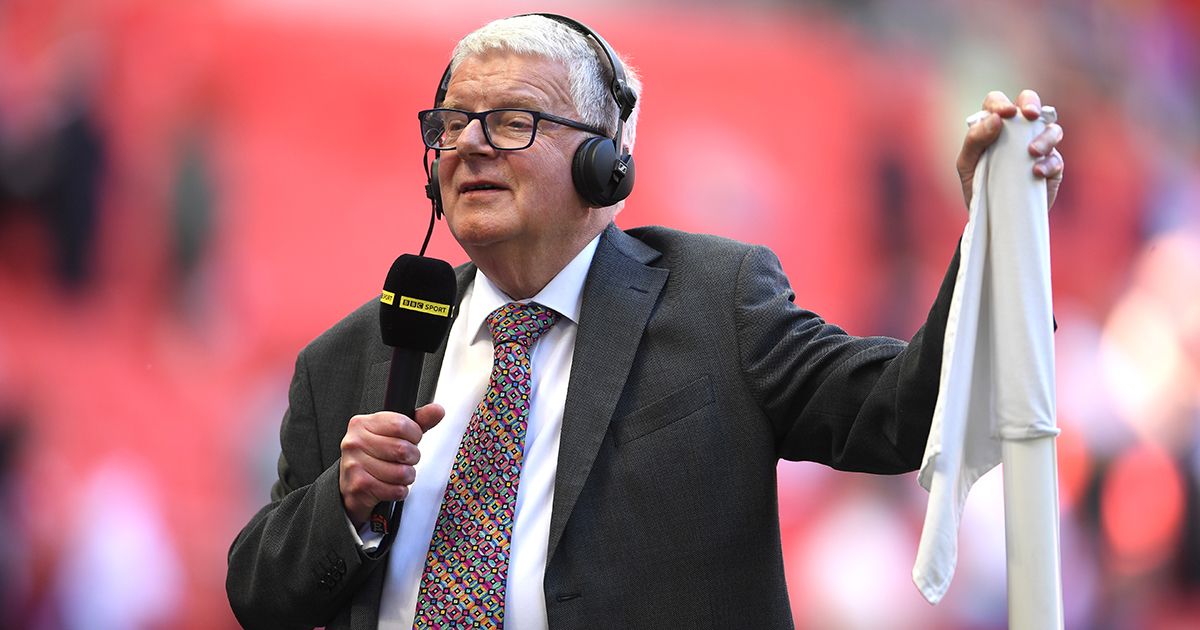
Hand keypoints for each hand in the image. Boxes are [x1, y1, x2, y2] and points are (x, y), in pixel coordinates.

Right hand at [338, 403, 444, 527]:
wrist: (351, 486)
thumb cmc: (375, 457)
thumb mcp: (395, 434)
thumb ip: (418, 421)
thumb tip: (438, 410)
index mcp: (362, 423)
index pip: (400, 424)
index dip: (414, 435)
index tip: (411, 440)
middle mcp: (355, 442)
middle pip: (402, 449)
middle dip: (413, 458)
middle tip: (405, 460)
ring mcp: (354, 465)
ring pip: (401, 473)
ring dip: (407, 477)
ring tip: (398, 474)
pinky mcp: (359, 487)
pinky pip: (396, 490)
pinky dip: (400, 491)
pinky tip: (390, 486)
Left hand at [956, 89, 1064, 208]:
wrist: (990, 216)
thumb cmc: (976, 184)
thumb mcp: (967, 164)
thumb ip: (975, 140)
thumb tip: (996, 120)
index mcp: (995, 126)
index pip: (998, 101)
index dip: (1002, 103)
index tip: (1005, 113)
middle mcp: (1019, 132)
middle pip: (1031, 104)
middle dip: (1033, 104)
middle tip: (1030, 115)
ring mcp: (1038, 148)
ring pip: (1052, 129)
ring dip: (1045, 136)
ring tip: (1032, 152)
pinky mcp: (1051, 168)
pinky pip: (1056, 159)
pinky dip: (1048, 164)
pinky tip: (1036, 172)